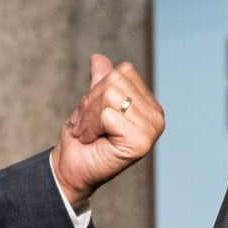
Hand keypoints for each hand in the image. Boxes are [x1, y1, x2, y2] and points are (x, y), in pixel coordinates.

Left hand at [52, 54, 164, 205]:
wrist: (71, 169)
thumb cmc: (82, 139)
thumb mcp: (91, 104)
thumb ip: (100, 81)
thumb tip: (98, 57)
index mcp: (149, 104)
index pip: (122, 72)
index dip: (98, 89)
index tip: (92, 114)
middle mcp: (156, 116)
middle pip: (115, 82)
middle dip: (91, 103)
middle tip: (86, 126)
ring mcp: (152, 130)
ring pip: (110, 96)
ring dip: (89, 116)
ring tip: (89, 133)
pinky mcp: (141, 142)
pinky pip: (108, 114)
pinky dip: (92, 127)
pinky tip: (93, 141)